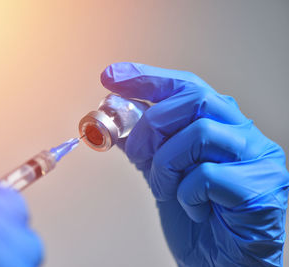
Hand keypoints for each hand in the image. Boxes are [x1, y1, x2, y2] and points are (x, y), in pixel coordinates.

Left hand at [101, 62, 288, 266]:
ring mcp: (258, 159)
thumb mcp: (162, 175)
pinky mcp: (261, 190)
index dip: (146, 78)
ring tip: (164, 188)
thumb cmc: (198, 220)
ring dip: (166, 164)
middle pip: (194, 100)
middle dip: (151, 125)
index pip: (185, 86)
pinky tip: (192, 208)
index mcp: (222, 124)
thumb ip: (146, 146)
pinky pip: (208, 176)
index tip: (111, 77)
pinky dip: (186, 193)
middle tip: (135, 152)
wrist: (221, 265)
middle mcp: (243, 134)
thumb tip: (113, 121)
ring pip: (201, 133)